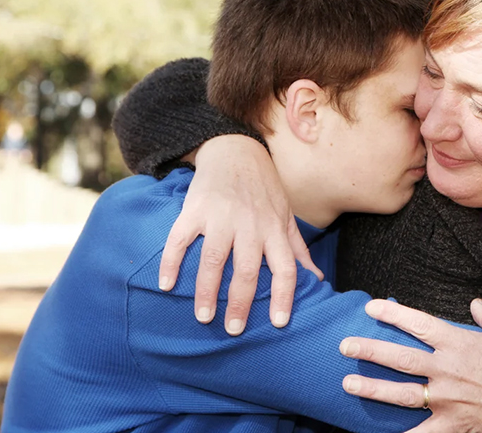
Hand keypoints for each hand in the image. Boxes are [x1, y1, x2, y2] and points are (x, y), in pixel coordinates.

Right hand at [157, 135, 322, 334]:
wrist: (235, 151)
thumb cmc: (264, 190)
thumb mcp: (286, 216)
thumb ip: (297, 249)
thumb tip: (316, 280)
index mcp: (274, 229)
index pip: (284, 267)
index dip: (284, 295)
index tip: (279, 323)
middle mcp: (250, 224)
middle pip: (247, 269)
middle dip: (240, 302)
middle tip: (233, 330)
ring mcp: (220, 217)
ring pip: (213, 259)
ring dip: (206, 291)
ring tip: (203, 317)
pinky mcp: (194, 209)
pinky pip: (180, 239)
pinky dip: (170, 262)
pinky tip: (165, 285)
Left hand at [339, 299, 481, 432]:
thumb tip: (475, 305)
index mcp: (459, 343)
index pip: (417, 323)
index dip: (392, 313)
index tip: (371, 307)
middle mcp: (447, 370)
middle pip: (399, 358)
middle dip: (368, 350)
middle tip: (344, 346)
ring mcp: (447, 400)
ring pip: (401, 394)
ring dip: (372, 388)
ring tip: (348, 384)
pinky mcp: (454, 425)